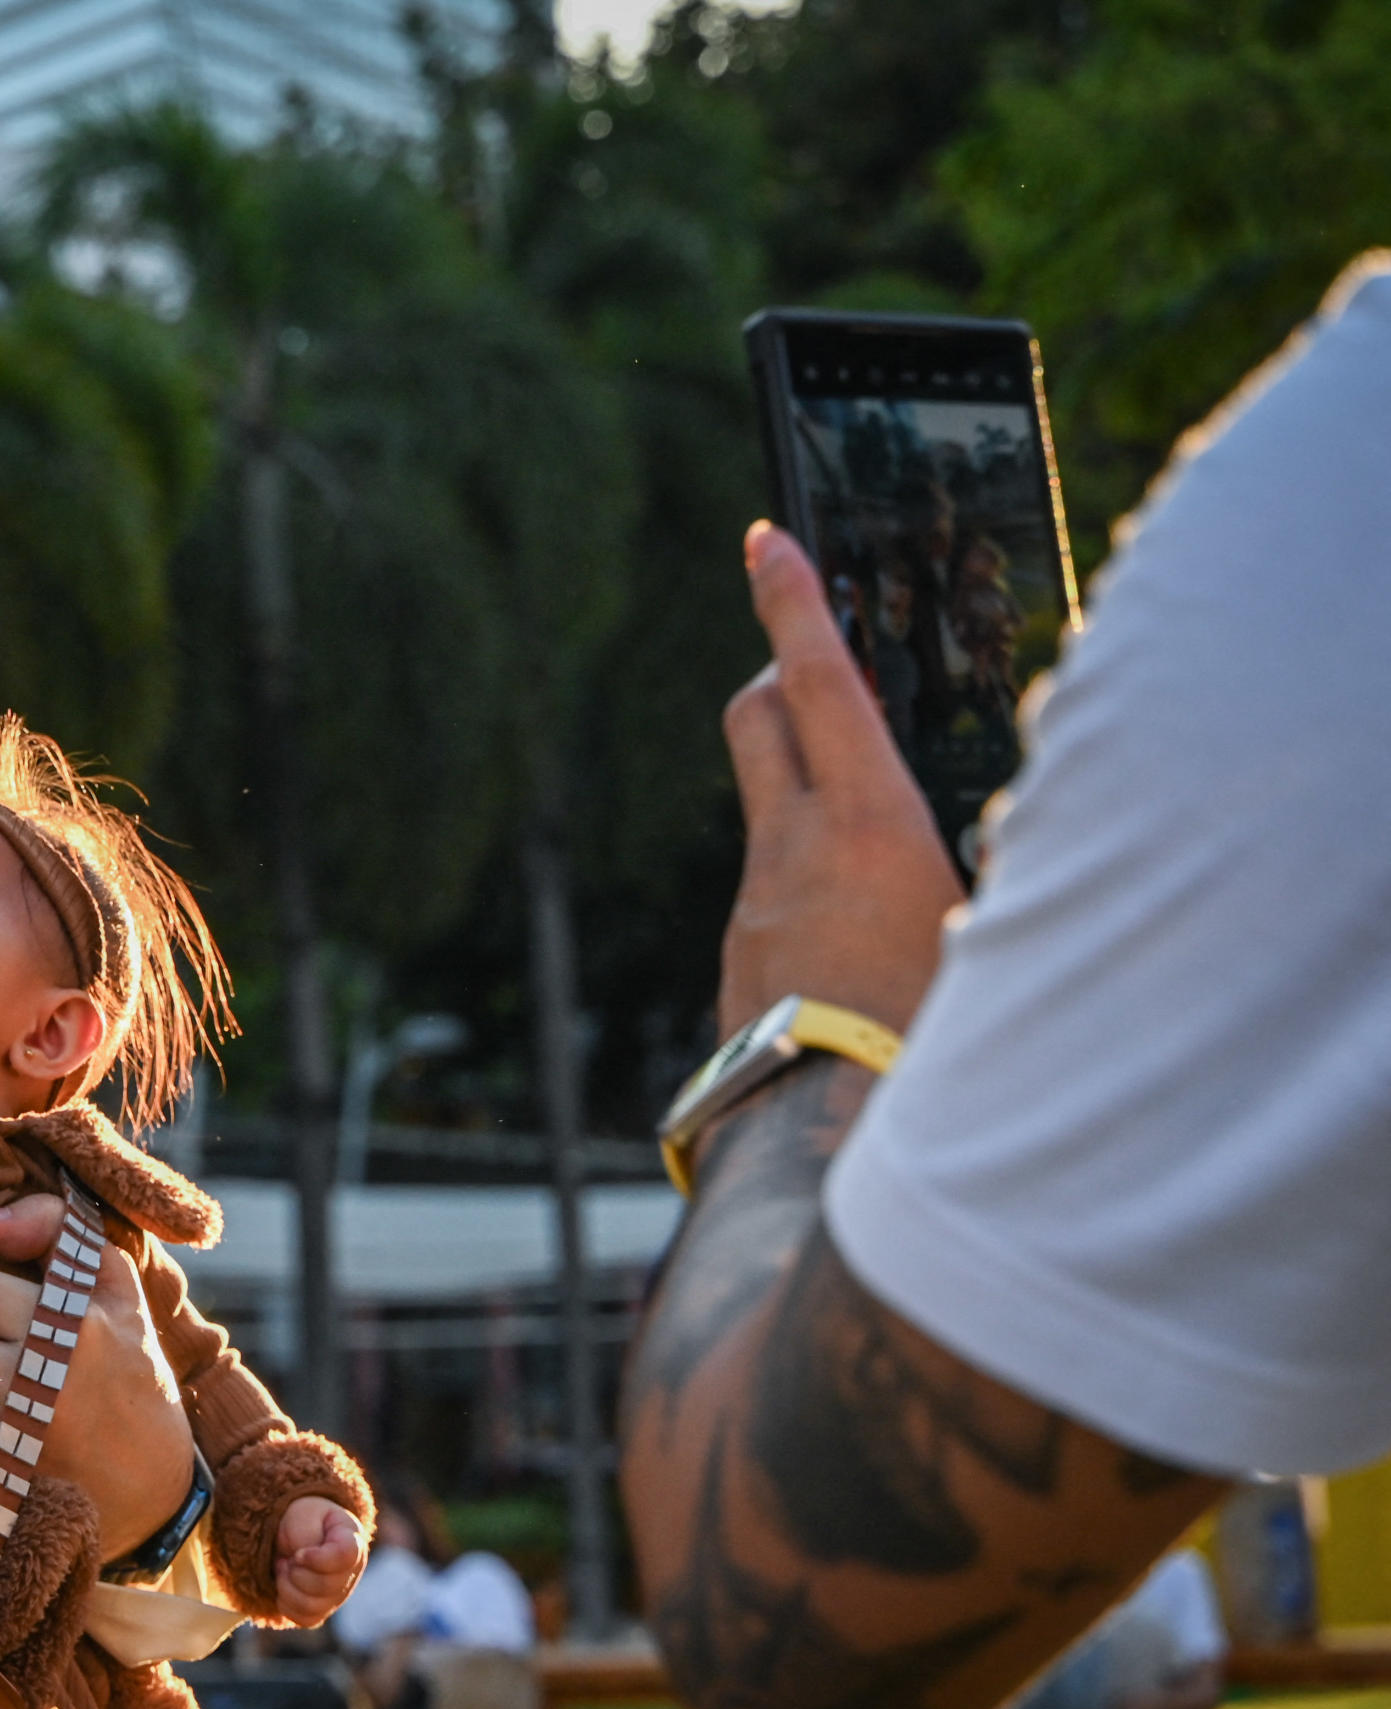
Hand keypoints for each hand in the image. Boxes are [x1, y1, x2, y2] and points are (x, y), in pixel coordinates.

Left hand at [274, 1496, 366, 1625]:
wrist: (294, 1534)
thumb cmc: (303, 1521)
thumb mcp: (303, 1514)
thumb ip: (306, 1533)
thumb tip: (303, 1560)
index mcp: (353, 1542)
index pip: (346, 1556)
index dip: (318, 1559)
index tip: (299, 1554)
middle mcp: (351, 1573)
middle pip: (327, 1585)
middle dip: (298, 1572)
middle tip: (289, 1558)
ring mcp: (339, 1595)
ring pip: (313, 1606)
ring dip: (288, 1587)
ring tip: (285, 1569)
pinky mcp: (323, 1611)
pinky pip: (304, 1619)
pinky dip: (286, 1602)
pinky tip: (285, 1584)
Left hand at [718, 524, 966, 1034]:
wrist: (824, 1149)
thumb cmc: (937, 1041)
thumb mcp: (989, 932)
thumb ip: (982, 859)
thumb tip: (994, 824)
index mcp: (865, 827)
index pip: (819, 682)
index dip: (792, 602)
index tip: (765, 538)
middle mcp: (791, 851)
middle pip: (755, 719)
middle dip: (777, 676)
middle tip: (806, 667)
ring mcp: (752, 906)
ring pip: (766, 811)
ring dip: (804, 796)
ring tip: (874, 843)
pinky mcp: (736, 962)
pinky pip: (770, 893)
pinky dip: (806, 885)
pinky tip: (857, 940)